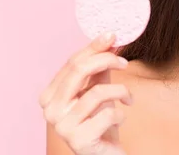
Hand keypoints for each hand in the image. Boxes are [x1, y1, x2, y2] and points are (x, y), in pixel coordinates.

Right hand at [39, 33, 132, 154]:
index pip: (72, 63)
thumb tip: (109, 38)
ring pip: (96, 92)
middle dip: (106, 60)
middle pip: (78, 71)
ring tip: (128, 97)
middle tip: (125, 62)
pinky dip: (121, 113)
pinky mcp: (79, 141)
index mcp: (50, 95)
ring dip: (121, 91)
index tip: (113, 36)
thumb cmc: (100, 119)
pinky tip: (120, 117)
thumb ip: (100, 65)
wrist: (104, 153)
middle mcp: (50, 110)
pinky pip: (108, 114)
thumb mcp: (98, 86)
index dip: (94, 47)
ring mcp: (62, 127)